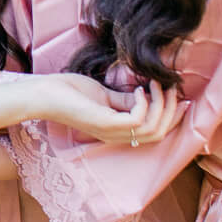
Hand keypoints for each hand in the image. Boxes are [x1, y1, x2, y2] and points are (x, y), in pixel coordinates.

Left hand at [37, 75, 186, 146]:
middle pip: (159, 134)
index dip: (172, 117)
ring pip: (152, 129)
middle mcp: (116, 136)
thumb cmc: (69, 92)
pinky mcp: (103, 123)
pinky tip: (139, 89)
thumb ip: (126, 100)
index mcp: (117, 131)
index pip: (155, 134)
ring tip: (156, 85)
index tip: (178, 95)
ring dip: (161, 105)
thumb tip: (149, 95)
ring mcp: (110, 132)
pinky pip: (137, 120)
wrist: (43, 93)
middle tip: (171, 88)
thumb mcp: (104, 95)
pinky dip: (144, 103)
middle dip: (171, 110)